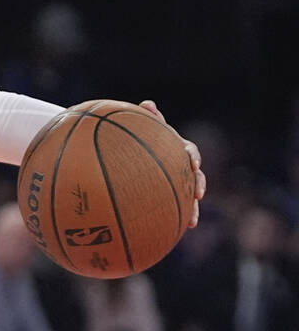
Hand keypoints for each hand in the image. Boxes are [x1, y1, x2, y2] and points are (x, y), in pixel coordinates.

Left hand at [139, 100, 206, 226]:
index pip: (188, 150)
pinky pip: (182, 207)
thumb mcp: (143, 130)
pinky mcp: (174, 194)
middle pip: (195, 174)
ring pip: (190, 194)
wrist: (133, 157)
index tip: (192, 162)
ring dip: (194, 207)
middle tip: (197, 193)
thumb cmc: (138, 139)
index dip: (192, 155)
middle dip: (198, 183)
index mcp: (176, 148)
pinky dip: (185, 215)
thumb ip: (147, 119)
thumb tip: (147, 103)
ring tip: (192, 219)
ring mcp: (180, 180)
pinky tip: (185, 227)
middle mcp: (181, 164)